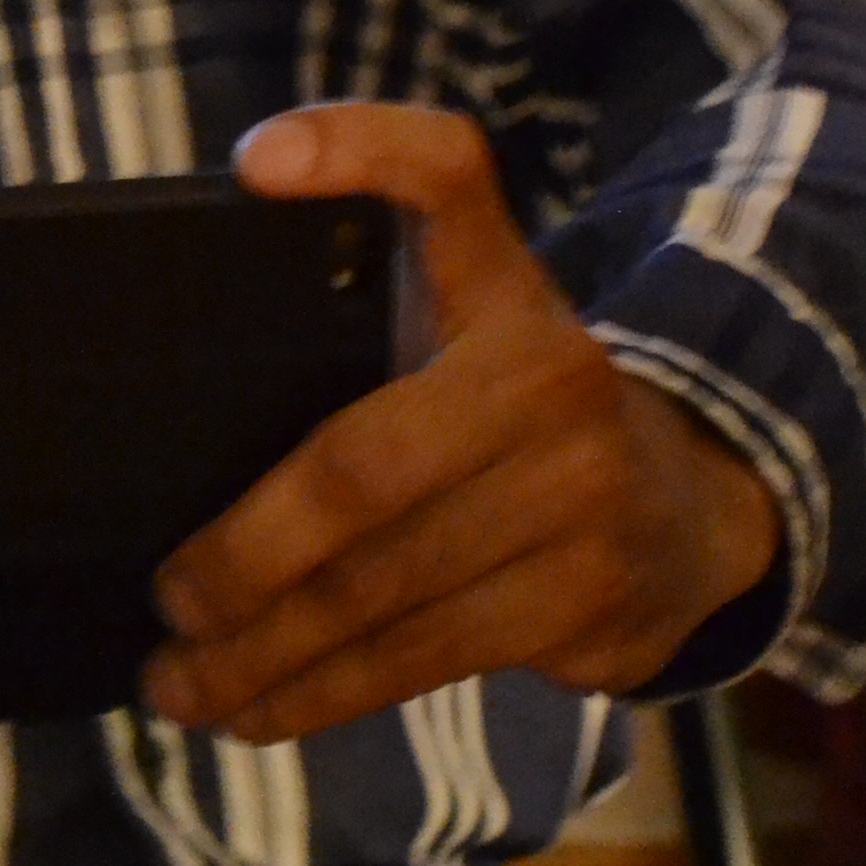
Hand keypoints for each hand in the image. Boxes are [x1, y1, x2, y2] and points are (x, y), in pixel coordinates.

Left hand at [142, 102, 779, 744]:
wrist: (698, 505)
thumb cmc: (527, 402)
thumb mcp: (479, 301)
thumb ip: (387, 235)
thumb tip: (261, 171)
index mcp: (509, 289)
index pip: (443, 177)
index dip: (357, 150)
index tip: (254, 165)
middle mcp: (554, 384)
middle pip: (360, 472)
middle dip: (244, 554)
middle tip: (168, 602)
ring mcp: (578, 506)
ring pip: (382, 593)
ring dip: (264, 656)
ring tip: (178, 687)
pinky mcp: (584, 609)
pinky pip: (421, 661)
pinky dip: (324, 697)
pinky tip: (256, 715)